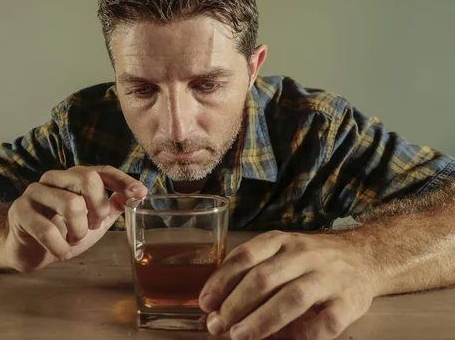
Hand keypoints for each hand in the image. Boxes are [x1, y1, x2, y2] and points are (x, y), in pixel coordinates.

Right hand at [4, 165, 146, 272]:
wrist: (29, 250)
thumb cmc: (63, 231)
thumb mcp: (93, 221)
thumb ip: (112, 207)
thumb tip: (136, 196)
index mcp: (74, 177)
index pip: (103, 171)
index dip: (123, 181)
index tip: (140, 193)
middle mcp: (55, 178)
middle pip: (87, 179)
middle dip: (98, 209)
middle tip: (93, 227)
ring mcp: (35, 192)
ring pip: (71, 204)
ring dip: (79, 231)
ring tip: (74, 240)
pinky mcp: (20, 211)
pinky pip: (47, 230)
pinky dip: (61, 247)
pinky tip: (61, 252)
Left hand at [199, 230, 378, 339]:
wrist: (366, 257)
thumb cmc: (312, 258)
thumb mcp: (282, 250)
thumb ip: (254, 267)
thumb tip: (217, 301)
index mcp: (282, 240)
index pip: (245, 256)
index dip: (221, 280)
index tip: (205, 302)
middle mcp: (304, 254)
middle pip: (264, 278)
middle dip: (235, 304)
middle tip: (217, 325)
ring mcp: (329, 277)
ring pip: (292, 298)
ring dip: (261, 320)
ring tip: (238, 336)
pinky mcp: (350, 302)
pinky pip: (324, 323)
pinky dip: (300, 334)